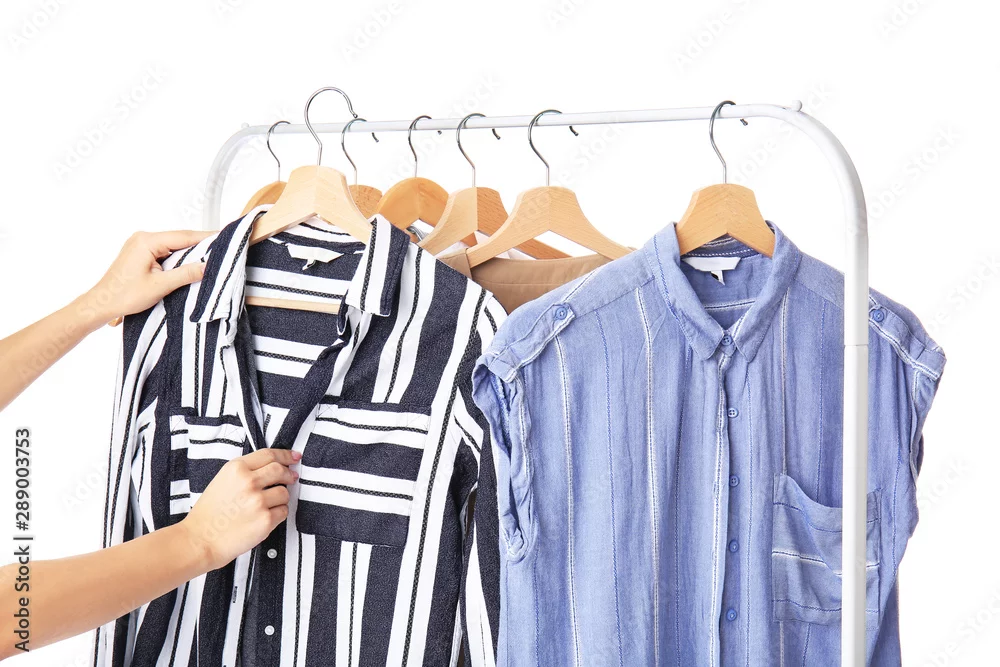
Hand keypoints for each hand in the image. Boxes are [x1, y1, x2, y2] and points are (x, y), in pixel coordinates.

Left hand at [85, 230, 212, 325]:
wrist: (102, 304)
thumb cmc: (123, 295)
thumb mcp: (161, 286)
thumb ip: (186, 274)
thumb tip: (206, 267)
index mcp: (146, 241)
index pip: (183, 236)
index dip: (205, 238)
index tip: (222, 238)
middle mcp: (142, 238)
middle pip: (179, 239)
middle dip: (199, 245)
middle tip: (220, 250)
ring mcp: (140, 245)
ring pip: (173, 245)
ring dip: (188, 252)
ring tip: (208, 258)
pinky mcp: (141, 253)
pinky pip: (165, 251)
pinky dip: (177, 257)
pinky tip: (188, 264)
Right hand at [179, 448, 300, 570]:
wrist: (199, 540)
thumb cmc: (209, 513)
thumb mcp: (223, 480)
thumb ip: (246, 471)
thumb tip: (274, 466)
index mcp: (236, 468)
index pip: (269, 454)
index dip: (285, 455)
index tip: (294, 457)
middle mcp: (248, 482)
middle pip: (280, 470)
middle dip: (289, 474)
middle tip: (291, 477)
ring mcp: (258, 501)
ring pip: (284, 493)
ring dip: (281, 498)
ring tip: (266, 506)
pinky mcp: (265, 520)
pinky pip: (283, 511)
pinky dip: (278, 514)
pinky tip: (264, 518)